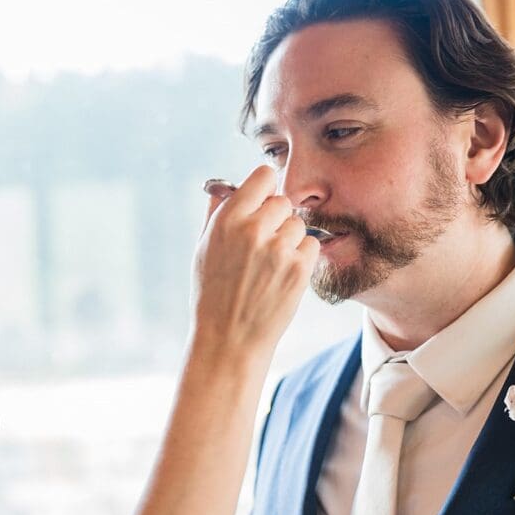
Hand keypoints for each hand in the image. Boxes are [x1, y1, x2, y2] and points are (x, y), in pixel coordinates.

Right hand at [190, 165, 319, 357]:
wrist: (229, 338)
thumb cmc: (212, 294)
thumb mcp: (203, 250)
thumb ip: (216, 215)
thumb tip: (224, 188)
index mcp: (227, 220)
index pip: (263, 176)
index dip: (264, 189)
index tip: (263, 202)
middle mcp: (253, 229)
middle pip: (283, 201)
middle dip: (276, 219)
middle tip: (264, 244)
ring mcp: (278, 249)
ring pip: (298, 225)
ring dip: (290, 240)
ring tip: (270, 265)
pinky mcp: (299, 269)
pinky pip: (311, 246)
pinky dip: (301, 258)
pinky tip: (282, 276)